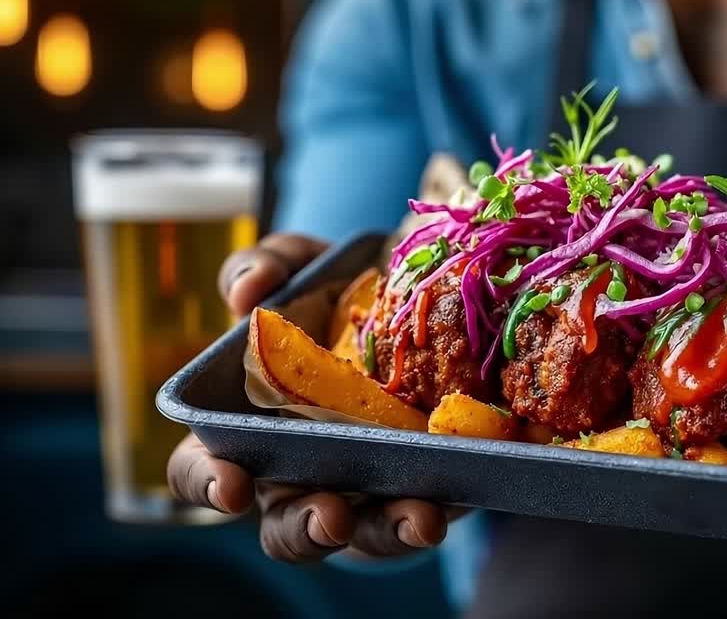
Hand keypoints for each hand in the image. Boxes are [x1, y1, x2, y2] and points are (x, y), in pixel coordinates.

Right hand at [167, 232, 450, 561]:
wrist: (443, 305)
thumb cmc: (347, 300)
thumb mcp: (311, 270)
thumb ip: (271, 266)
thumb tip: (246, 291)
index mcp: (253, 426)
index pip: (205, 467)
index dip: (207, 481)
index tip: (230, 486)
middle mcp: (304, 472)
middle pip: (286, 525)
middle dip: (305, 527)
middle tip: (329, 515)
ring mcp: (368, 491)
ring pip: (363, 535)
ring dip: (386, 530)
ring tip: (416, 519)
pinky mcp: (428, 493)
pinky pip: (422, 517)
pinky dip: (431, 513)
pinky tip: (445, 505)